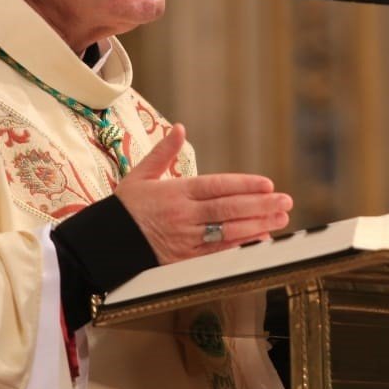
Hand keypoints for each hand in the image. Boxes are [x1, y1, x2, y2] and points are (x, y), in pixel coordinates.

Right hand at [114, 123, 292, 263]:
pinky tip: (260, 240)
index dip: (244, 185)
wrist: (103, 245)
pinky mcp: (184, 260)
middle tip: (285, 201)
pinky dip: (241, 246)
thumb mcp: (140, 175)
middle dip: (260, 205)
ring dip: (258, 225)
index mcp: (175, 192)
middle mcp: (183, 215)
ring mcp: (186, 239)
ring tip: (280, 218)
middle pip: (228, 209)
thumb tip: (180, 128)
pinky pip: (219, 253)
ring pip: (228, 231)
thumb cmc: (124, 209)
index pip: (217, 186)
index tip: (267, 184)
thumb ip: (163, 153)